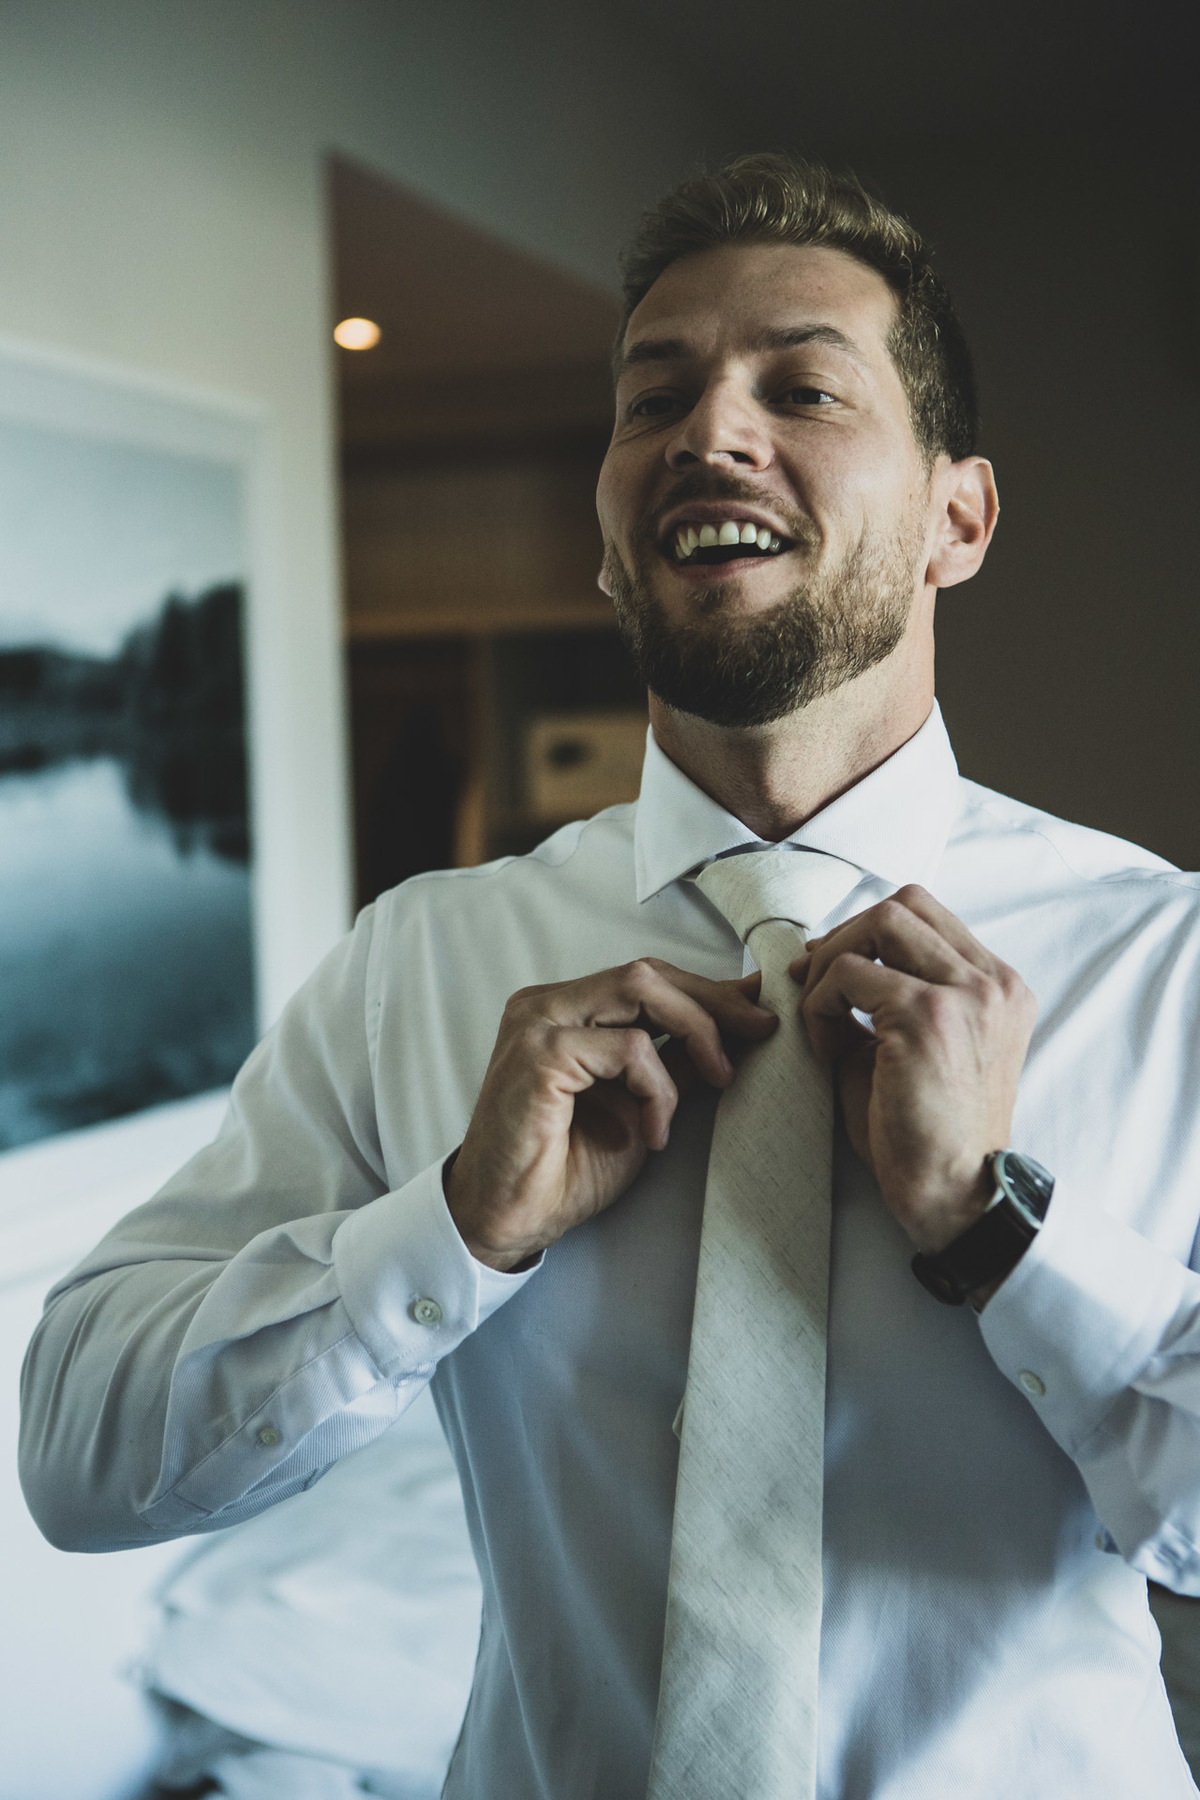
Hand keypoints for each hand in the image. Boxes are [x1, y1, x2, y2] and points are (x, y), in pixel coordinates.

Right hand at [446, 959, 776, 1270]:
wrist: (509, 1219)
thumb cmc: (567, 1166)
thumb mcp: (643, 1103)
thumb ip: (679, 1060)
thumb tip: (739, 1023)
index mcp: (563, 1009)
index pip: (645, 978)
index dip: (707, 991)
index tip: (758, 1011)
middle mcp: (545, 1004)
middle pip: (647, 973)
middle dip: (713, 1001)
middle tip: (759, 1032)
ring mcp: (537, 1023)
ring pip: (641, 990)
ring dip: (694, 1036)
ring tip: (717, 1082)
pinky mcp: (539, 1054)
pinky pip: (630, 1048)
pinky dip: (659, 1089)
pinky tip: (655, 1132)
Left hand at [792, 886, 1036, 1253]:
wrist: (954, 1193)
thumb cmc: (927, 1132)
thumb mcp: (917, 1047)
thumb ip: (889, 997)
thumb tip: (823, 960)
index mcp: (999, 987)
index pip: (927, 914)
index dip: (867, 932)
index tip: (831, 970)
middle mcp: (993, 982)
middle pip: (903, 903)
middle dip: (845, 936)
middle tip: (812, 982)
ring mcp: (966, 994)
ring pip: (878, 924)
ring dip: (831, 962)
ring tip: (819, 1016)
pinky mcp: (927, 1015)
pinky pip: (849, 974)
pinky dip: (821, 1003)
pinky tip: (823, 1046)